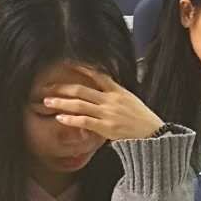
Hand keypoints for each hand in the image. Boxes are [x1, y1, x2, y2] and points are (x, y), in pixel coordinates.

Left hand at [42, 66, 164, 141]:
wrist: (154, 135)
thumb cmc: (143, 119)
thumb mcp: (131, 100)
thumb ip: (116, 95)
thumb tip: (104, 91)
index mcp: (118, 91)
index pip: (97, 75)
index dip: (82, 69)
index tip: (68, 65)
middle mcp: (111, 100)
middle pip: (82, 90)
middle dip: (62, 88)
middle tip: (47, 87)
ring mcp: (108, 113)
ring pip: (80, 104)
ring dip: (61, 103)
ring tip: (46, 102)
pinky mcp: (106, 128)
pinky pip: (85, 122)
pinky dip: (71, 119)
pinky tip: (60, 118)